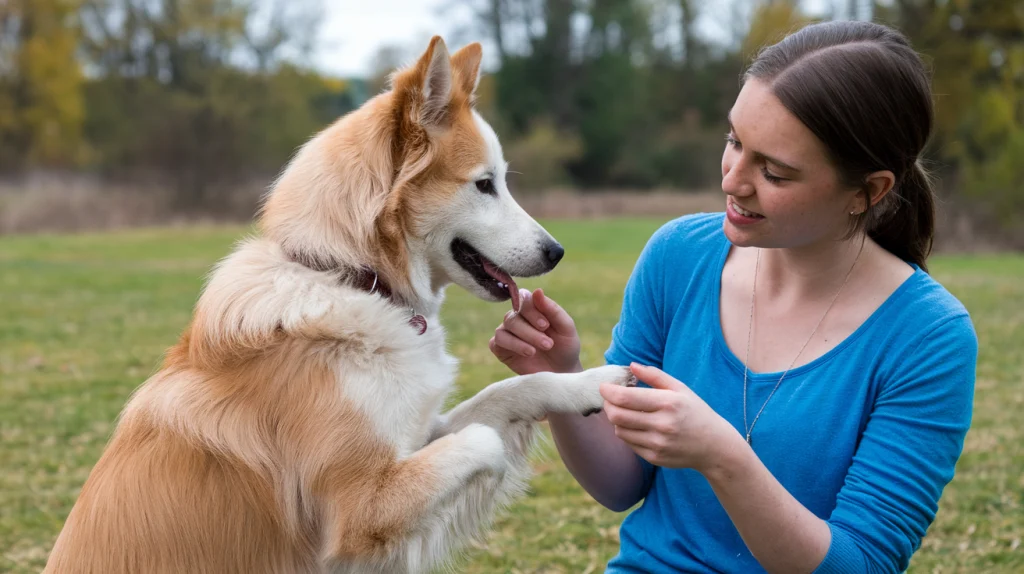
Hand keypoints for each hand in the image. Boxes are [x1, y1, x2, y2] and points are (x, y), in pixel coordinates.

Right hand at [489, 288, 581, 375]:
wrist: (562, 372)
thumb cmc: (565, 346)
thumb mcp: (566, 328)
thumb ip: (552, 309)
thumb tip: (537, 290)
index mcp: (532, 308)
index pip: (523, 298)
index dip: (531, 311)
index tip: (546, 325)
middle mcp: (517, 317)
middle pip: (513, 316)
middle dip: (530, 331)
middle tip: (548, 344)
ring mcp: (507, 333)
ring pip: (503, 329)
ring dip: (521, 340)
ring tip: (536, 351)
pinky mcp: (501, 349)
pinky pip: (497, 342)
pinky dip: (512, 346)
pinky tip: (528, 353)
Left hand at [599, 363, 744, 472]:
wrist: (714, 446)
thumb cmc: (695, 412)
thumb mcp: (680, 389)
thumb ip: (654, 375)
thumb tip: (630, 366)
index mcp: (668, 403)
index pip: (625, 398)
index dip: (608, 391)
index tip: (603, 386)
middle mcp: (662, 425)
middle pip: (617, 415)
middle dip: (608, 405)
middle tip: (609, 399)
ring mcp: (658, 444)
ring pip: (620, 430)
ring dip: (617, 419)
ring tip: (626, 411)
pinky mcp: (655, 458)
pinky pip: (629, 443)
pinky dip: (627, 433)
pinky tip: (637, 426)